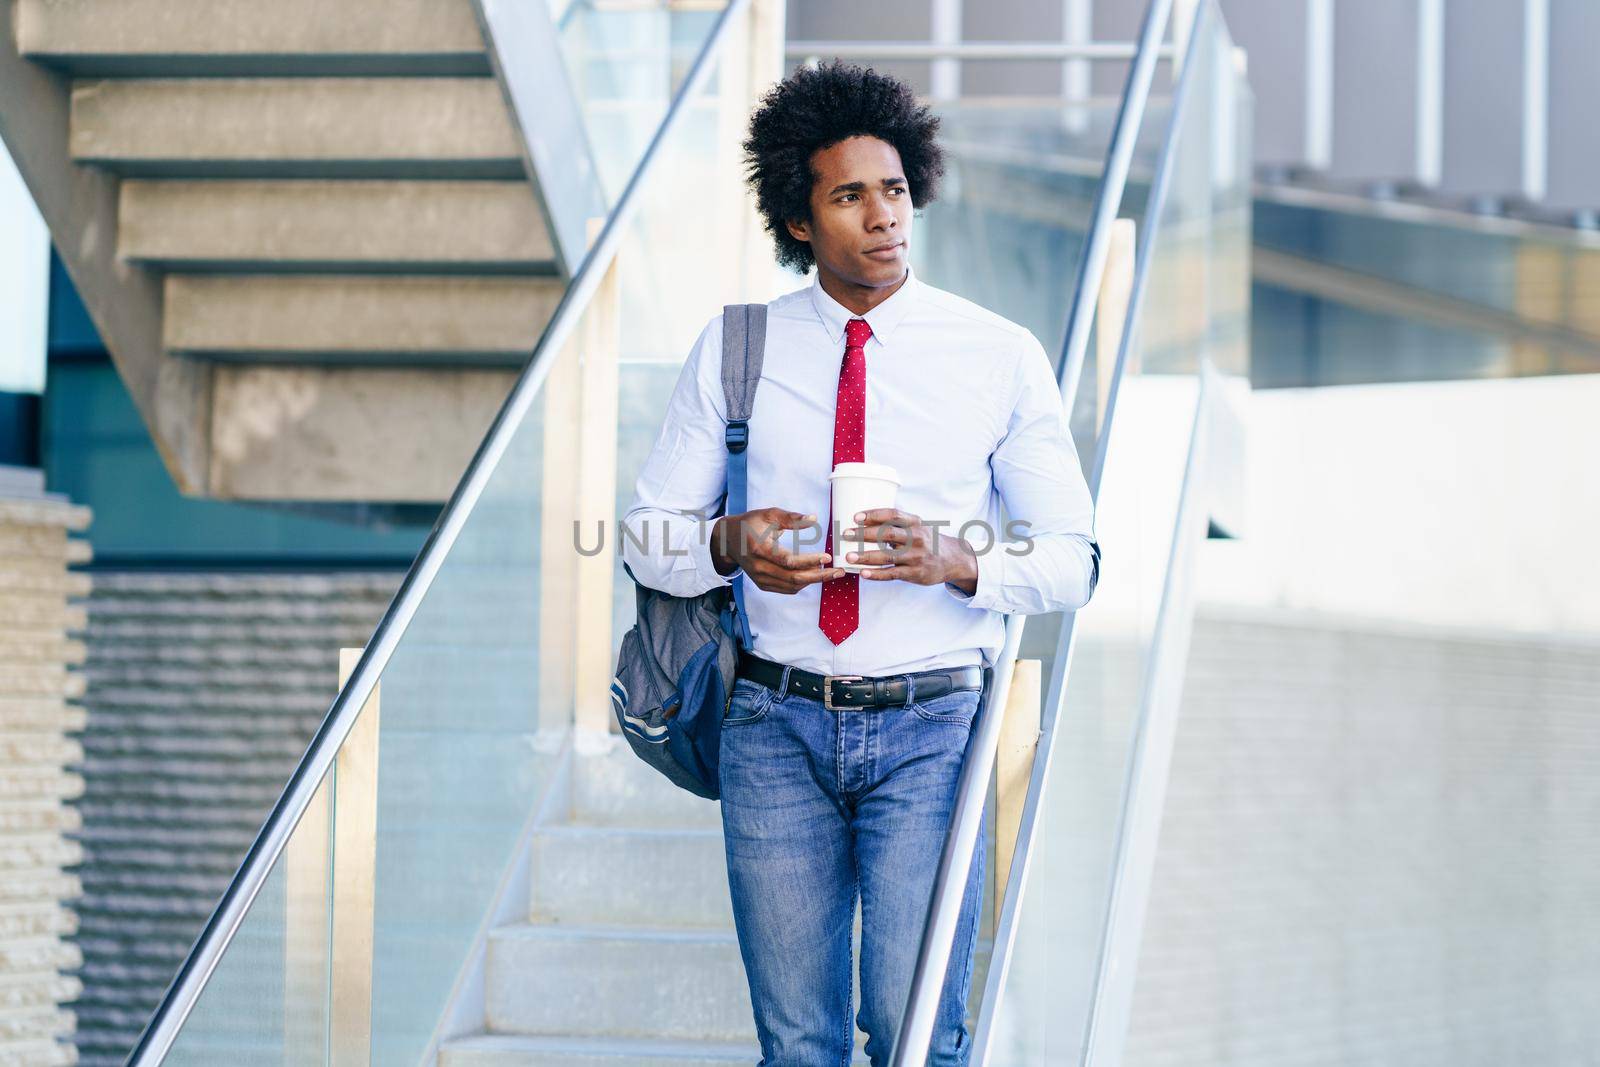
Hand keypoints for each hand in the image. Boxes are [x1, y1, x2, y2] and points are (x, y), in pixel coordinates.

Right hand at [712, 508, 844, 592]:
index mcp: (759, 549)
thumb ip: (791, 518)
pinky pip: (786, 589)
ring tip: (831, 572)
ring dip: (813, 581)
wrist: (728, 540)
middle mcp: (759, 568)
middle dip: (819, 576)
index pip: (789, 561)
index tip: (828, 557)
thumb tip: (814, 519)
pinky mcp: (762, 584)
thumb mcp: (769, 514)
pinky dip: (803, 584)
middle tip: (839, 571)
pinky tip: (814, 574)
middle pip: (794, 579)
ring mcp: (760, 579)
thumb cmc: (751, 523)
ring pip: (792, 586)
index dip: (810, 561)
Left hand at [842, 508, 977, 590]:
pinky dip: (877, 574)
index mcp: (915, 523)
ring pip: (887, 556)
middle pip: (887, 534)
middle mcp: (917, 538)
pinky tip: (863, 573)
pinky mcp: (915, 573)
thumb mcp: (918, 527)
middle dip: (864, 534)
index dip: (874, 514)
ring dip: (866, 556)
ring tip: (849, 557)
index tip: (856, 517)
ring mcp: (916, 556)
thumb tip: (865, 520)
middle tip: (846, 534)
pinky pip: (892, 574)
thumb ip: (898, 523)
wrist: (952, 560)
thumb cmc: (927, 541)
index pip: (893, 515)